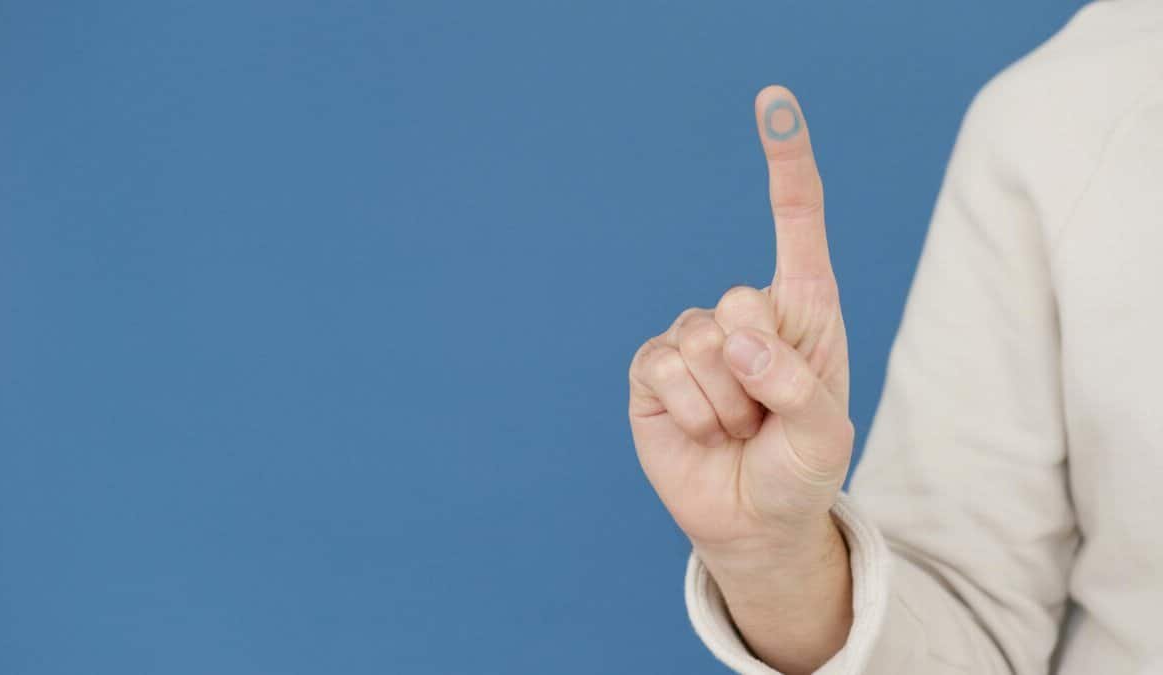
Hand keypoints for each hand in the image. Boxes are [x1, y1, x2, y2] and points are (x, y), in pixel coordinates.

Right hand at [628, 86, 852, 670]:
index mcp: (801, 310)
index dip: (785, 163)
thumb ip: (793, 381)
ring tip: (738, 430)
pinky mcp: (653, 371)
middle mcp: (744, 315)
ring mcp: (694, 340)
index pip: (796, 223)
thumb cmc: (801, 466)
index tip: (772, 101)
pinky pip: (665, 367)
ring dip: (728, 404)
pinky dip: (692, 410)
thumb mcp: (825, 430)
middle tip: (767, 414)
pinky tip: (703, 430)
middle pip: (741, 298)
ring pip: (703, 342)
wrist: (755, 520)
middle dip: (761, 371)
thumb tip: (731, 340)